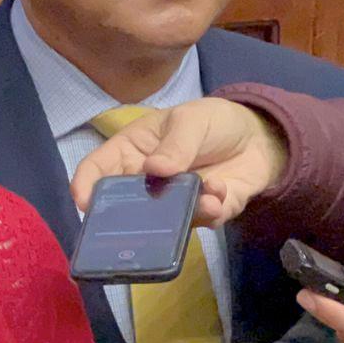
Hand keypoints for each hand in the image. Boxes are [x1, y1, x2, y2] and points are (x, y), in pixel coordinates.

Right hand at [71, 98, 287, 227]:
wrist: (259, 139)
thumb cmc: (213, 122)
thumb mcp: (192, 120)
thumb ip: (176, 144)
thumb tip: (155, 169)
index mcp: (131, 152)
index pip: (97, 169)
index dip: (84, 185)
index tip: (84, 203)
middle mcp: (145, 182)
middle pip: (122, 204)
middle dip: (131, 215)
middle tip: (145, 216)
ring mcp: (171, 202)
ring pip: (161, 221)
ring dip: (183, 212)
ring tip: (206, 196)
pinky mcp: (200, 214)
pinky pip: (198, 223)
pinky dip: (210, 211)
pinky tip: (220, 194)